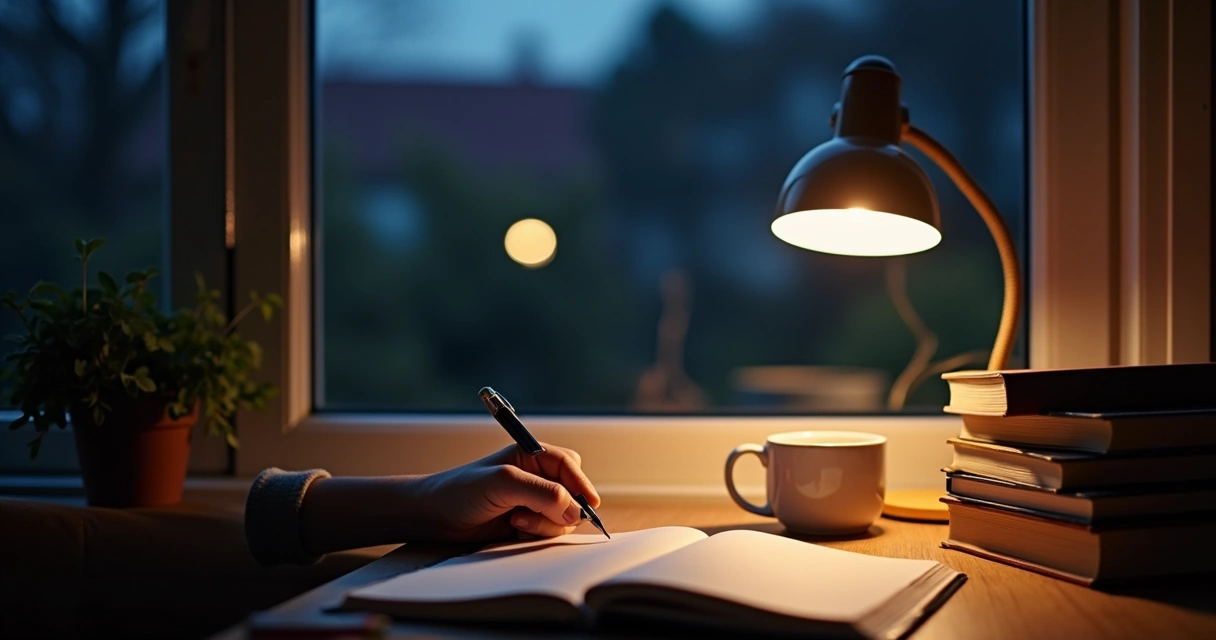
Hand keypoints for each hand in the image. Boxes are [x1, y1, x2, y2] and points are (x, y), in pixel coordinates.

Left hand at [407, 443, 600, 541]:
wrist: (434, 517)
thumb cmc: (461, 491)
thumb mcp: (504, 483)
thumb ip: (542, 492)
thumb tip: (574, 509)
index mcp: (530, 456)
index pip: (568, 465)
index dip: (582, 483)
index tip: (590, 503)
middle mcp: (534, 477)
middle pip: (572, 492)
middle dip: (562, 507)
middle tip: (543, 514)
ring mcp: (531, 501)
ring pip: (562, 516)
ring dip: (544, 523)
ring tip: (516, 521)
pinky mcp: (525, 523)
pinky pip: (547, 531)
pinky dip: (535, 533)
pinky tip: (513, 529)